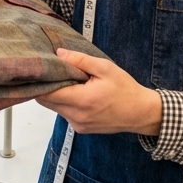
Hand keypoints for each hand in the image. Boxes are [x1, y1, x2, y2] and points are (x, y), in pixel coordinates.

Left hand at [37, 48, 162, 135]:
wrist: (141, 113)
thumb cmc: (125, 89)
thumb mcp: (105, 68)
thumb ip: (80, 60)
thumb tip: (59, 53)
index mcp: (82, 100)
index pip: (47, 94)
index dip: (41, 81)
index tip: (43, 69)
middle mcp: (76, 116)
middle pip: (47, 102)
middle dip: (47, 87)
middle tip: (56, 72)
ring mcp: (78, 125)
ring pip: (55, 108)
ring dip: (57, 95)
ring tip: (71, 82)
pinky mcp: (81, 129)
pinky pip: (65, 114)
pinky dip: (66, 103)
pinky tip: (79, 94)